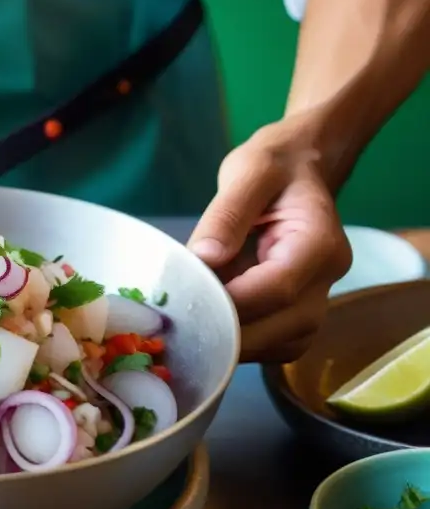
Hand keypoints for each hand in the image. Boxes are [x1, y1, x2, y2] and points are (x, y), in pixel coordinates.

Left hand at [188, 114, 352, 362]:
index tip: (187, 304)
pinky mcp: (301, 309)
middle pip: (286, 327)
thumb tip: (204, 258)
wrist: (301, 164)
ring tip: (192, 329)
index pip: (278, 289)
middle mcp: (328, 278)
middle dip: (233, 334)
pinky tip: (211, 327)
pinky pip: (278, 342)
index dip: (232, 304)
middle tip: (181, 327)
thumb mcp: (248, 172)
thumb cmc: (275, 163)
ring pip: (285, 344)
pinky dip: (245, 343)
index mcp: (319, 243)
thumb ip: (226, 215)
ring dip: (238, 345)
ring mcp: (319, 297)